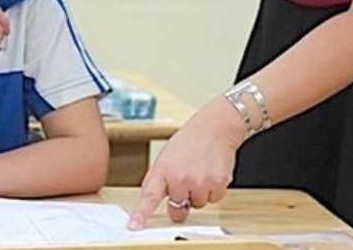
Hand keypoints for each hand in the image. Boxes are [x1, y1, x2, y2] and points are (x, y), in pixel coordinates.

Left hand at [128, 96, 244, 228]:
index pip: (149, 196)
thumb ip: (157, 178)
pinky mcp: (218, 184)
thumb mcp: (166, 156)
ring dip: (198, 193)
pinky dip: (213, 190)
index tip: (134, 226)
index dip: (141, 214)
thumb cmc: (190, 140)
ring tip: (199, 170)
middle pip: (177, 209)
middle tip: (185, 184)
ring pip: (197, 205)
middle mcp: (180, 177)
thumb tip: (148, 198)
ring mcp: (199, 182)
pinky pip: (213, 199)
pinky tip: (210, 172)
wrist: (215, 127)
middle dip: (180, 203)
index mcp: (163, 169)